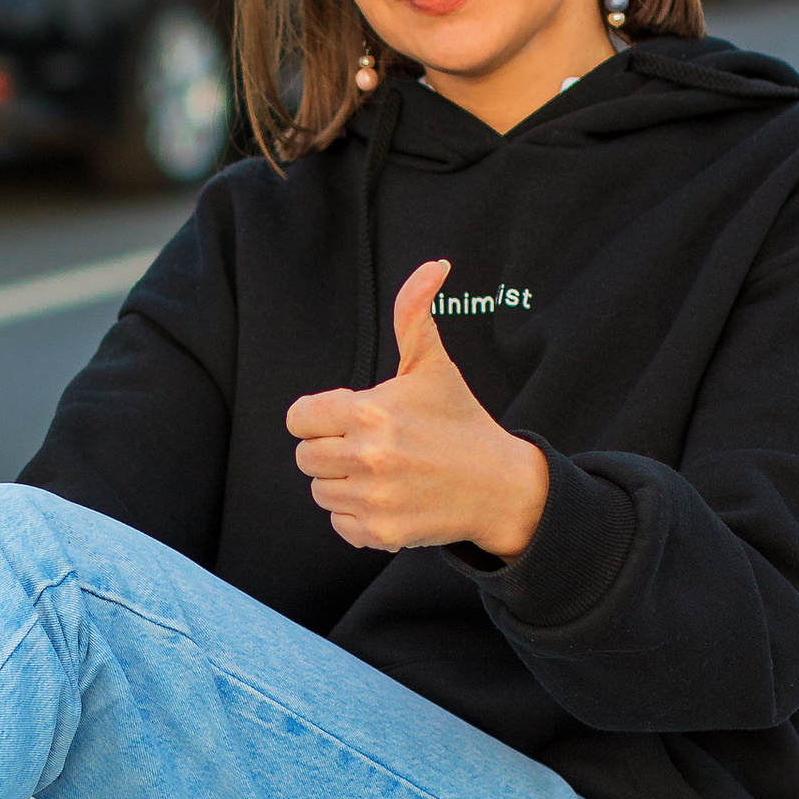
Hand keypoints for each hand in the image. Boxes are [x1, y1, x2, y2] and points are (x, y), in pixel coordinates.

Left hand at [285, 261, 550, 556]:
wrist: (500, 486)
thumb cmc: (460, 422)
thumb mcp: (433, 366)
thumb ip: (414, 314)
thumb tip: (433, 265)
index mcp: (370, 412)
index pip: (298, 419)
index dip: (320, 417)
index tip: (350, 417)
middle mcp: (367, 457)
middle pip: (305, 457)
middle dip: (330, 449)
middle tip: (370, 446)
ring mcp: (373, 498)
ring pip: (320, 491)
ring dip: (343, 483)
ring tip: (383, 472)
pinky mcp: (381, 533)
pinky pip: (339, 523)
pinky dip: (357, 515)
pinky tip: (388, 498)